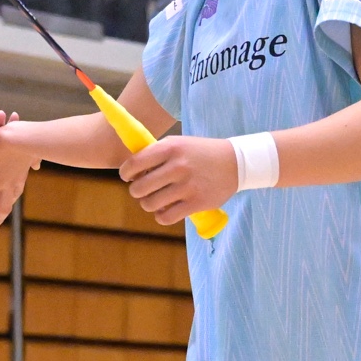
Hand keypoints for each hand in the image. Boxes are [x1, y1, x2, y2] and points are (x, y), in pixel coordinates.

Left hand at [121, 135, 237, 225]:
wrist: (234, 162)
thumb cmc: (200, 153)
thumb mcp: (179, 143)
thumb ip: (155, 153)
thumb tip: (131, 171)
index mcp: (170, 148)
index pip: (134, 164)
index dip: (126, 174)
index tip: (129, 177)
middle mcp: (177, 167)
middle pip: (139, 188)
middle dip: (137, 191)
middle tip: (143, 190)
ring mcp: (187, 186)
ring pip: (150, 204)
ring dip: (148, 204)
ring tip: (155, 200)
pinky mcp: (196, 203)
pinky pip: (166, 217)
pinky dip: (161, 216)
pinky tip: (165, 210)